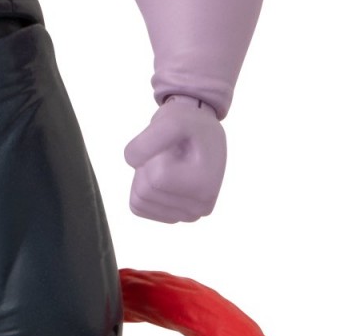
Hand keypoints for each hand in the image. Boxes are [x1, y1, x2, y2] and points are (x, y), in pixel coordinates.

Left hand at [124, 96, 226, 222]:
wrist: (201, 132)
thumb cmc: (190, 124)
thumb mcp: (173, 118)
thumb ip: (150, 137)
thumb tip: (130, 161)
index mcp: (206, 187)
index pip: (156, 178)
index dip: (155, 154)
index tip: (173, 144)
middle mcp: (199, 208)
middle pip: (145, 191)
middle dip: (148, 165)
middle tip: (169, 152)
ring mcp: (185, 216)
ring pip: (139, 200)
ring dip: (144, 174)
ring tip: (168, 162)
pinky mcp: (169, 216)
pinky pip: (137, 206)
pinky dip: (141, 185)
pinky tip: (162, 175)